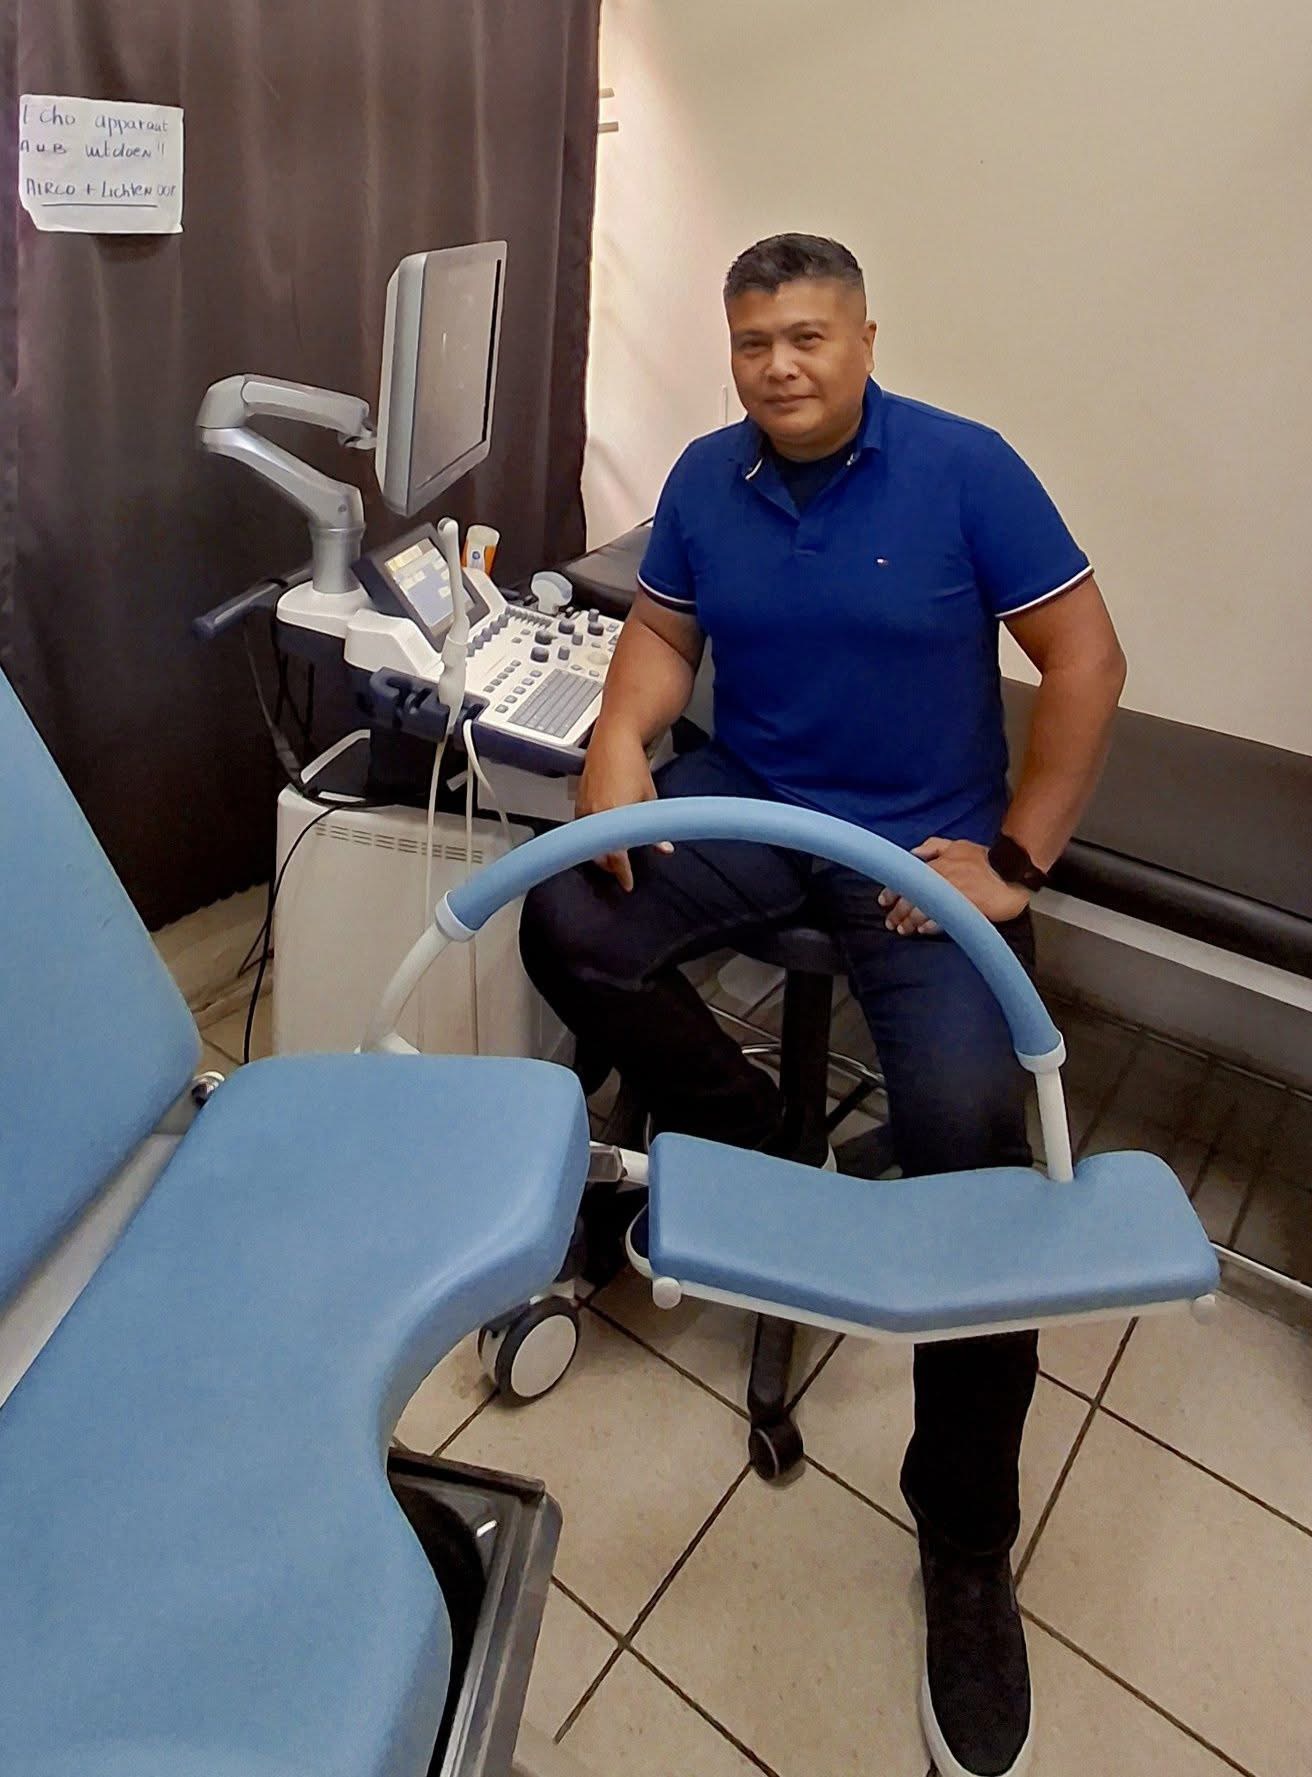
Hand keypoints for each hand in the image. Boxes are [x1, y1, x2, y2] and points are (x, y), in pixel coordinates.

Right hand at [575, 723, 671, 892]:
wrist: (613, 741)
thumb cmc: (631, 765)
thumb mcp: (650, 798)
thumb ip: (654, 827)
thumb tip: (664, 847)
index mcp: (614, 816)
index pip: (616, 856)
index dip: (622, 873)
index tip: (628, 883)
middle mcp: (595, 815)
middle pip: (599, 854)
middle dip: (611, 866)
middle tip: (623, 871)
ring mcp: (584, 810)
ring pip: (588, 844)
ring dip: (600, 853)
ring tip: (614, 857)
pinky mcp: (578, 804)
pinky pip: (582, 831)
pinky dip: (591, 839)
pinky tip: (601, 839)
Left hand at [879, 837, 1030, 934]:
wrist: (1013, 871)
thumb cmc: (986, 859)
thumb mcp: (958, 845)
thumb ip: (933, 846)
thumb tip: (913, 852)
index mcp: (937, 865)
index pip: (906, 878)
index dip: (892, 891)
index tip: (884, 901)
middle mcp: (941, 880)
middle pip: (911, 898)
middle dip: (897, 912)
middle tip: (891, 922)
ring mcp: (953, 895)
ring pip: (923, 911)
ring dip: (910, 922)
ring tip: (905, 930)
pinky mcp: (966, 909)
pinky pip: (943, 920)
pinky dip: (931, 926)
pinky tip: (924, 931)